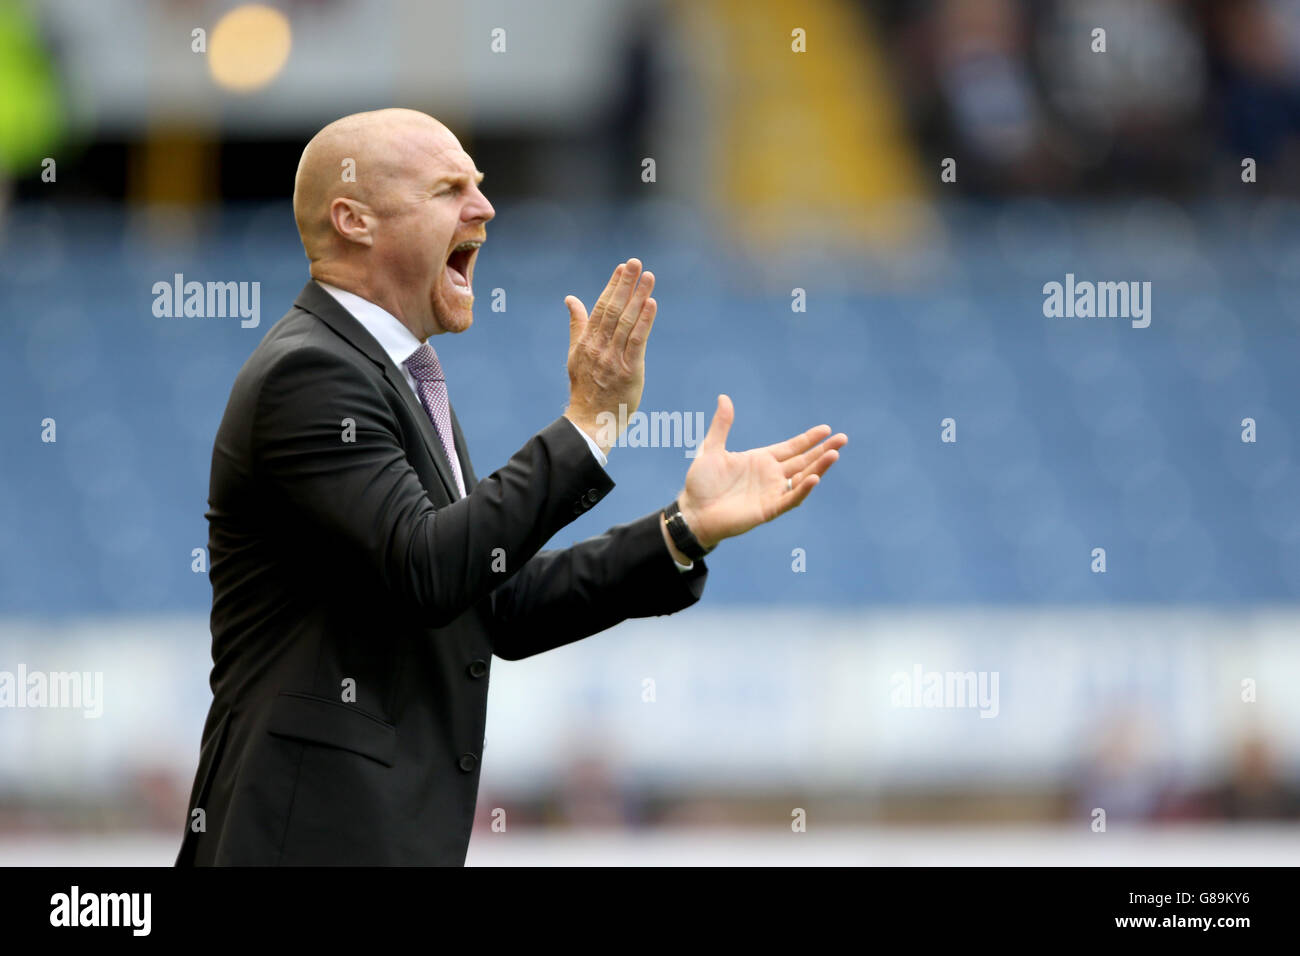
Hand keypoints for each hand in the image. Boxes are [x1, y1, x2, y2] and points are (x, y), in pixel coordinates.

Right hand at [562, 259, 656, 454]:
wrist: (589, 421)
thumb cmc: (585, 388)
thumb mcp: (575, 353)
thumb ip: (577, 325)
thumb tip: (570, 298)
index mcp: (587, 342)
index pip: (601, 307)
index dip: (613, 286)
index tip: (622, 267)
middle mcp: (599, 347)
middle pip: (614, 309)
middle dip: (626, 284)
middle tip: (636, 263)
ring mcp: (613, 359)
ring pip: (627, 322)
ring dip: (639, 298)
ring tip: (648, 277)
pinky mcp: (629, 371)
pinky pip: (637, 342)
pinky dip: (645, 322)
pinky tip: (651, 305)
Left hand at [676, 395, 846, 549]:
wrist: (693, 511)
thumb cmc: (701, 483)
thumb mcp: (711, 449)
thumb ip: (722, 425)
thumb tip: (724, 397)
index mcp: (761, 460)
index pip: (792, 448)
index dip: (809, 439)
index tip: (826, 429)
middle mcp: (771, 475)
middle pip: (803, 461)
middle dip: (823, 450)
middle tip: (843, 439)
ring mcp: (772, 493)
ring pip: (802, 478)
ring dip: (819, 468)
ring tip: (834, 455)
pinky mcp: (768, 509)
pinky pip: (790, 499)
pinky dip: (803, 489)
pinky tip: (814, 478)